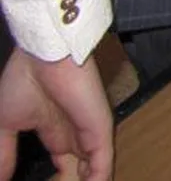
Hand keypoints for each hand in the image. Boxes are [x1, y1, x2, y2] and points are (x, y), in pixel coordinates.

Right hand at [0, 50, 112, 180]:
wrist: (43, 57)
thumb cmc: (24, 81)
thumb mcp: (6, 124)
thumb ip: (4, 154)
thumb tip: (0, 178)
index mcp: (54, 130)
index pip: (62, 162)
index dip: (59, 179)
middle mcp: (74, 133)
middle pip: (80, 168)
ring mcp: (88, 131)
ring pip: (94, 168)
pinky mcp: (100, 129)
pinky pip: (103, 162)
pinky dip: (99, 178)